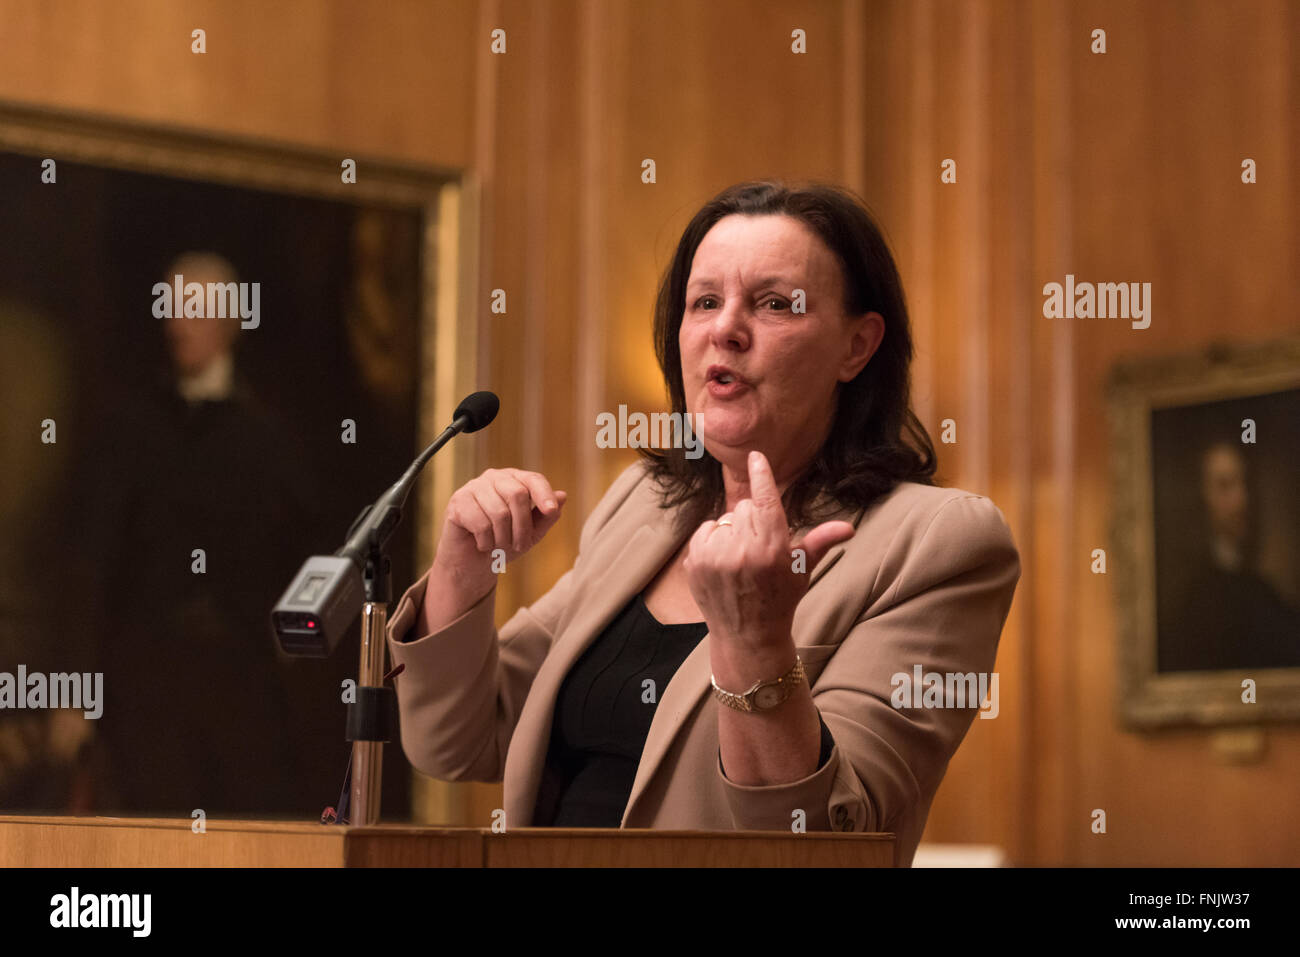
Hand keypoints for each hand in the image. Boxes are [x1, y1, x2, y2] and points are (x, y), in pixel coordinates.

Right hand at [431, 467, 566, 598]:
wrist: (474, 564)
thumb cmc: (504, 543)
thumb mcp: (532, 533)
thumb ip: (547, 516)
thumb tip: (562, 495)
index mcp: (514, 480)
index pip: (533, 479)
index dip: (544, 494)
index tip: (551, 510)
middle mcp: (493, 478)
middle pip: (517, 494)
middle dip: (522, 526)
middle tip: (520, 545)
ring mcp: (473, 488)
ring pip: (499, 512)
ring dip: (503, 537)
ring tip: (499, 545)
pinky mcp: (457, 503)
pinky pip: (480, 523)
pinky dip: (486, 541)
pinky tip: (482, 544)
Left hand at [683, 450, 854, 651]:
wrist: (747, 636)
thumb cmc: (780, 599)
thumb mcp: (802, 570)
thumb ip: (820, 542)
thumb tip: (849, 527)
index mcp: (772, 549)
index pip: (765, 501)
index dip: (761, 476)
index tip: (756, 456)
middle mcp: (742, 550)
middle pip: (745, 508)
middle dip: (753, 521)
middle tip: (759, 550)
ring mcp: (715, 557)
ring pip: (724, 518)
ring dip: (732, 532)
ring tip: (741, 560)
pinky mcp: (694, 562)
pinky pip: (705, 531)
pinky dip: (712, 541)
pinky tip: (723, 562)